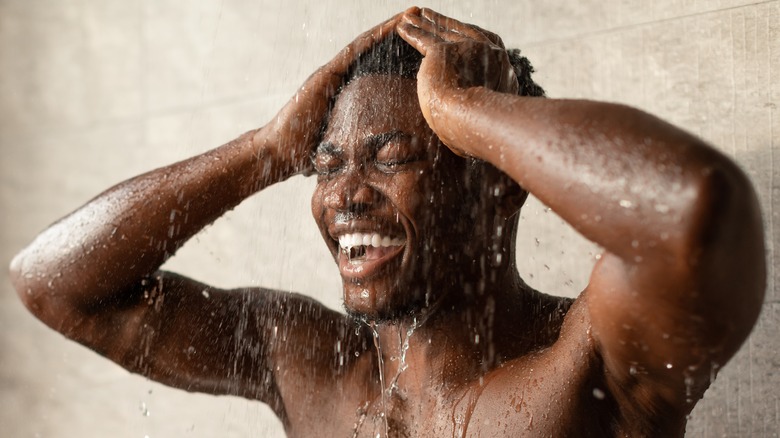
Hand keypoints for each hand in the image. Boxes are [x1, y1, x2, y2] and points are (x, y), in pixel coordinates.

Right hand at [254, 9, 413, 174]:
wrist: (278, 154)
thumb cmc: (305, 154)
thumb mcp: (341, 146)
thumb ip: (356, 144)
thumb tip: (378, 161)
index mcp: (346, 90)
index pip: (376, 64)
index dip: (396, 50)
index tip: (419, 40)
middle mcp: (339, 76)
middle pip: (373, 48)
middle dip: (397, 32)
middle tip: (423, 14)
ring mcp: (331, 73)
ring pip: (366, 44)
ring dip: (389, 27)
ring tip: (412, 13)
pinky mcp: (326, 75)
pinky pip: (354, 52)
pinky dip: (373, 38)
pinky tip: (392, 27)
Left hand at [398, 8, 517, 154]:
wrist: (475, 124)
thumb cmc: (483, 134)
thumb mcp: (490, 124)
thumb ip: (482, 119)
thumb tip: (471, 140)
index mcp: (503, 70)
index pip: (483, 46)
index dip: (467, 37)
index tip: (458, 32)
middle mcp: (489, 54)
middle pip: (461, 33)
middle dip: (442, 24)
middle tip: (428, 16)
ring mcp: (468, 50)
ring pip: (441, 34)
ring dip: (424, 25)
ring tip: (409, 18)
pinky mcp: (443, 52)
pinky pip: (425, 39)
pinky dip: (412, 32)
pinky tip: (402, 27)